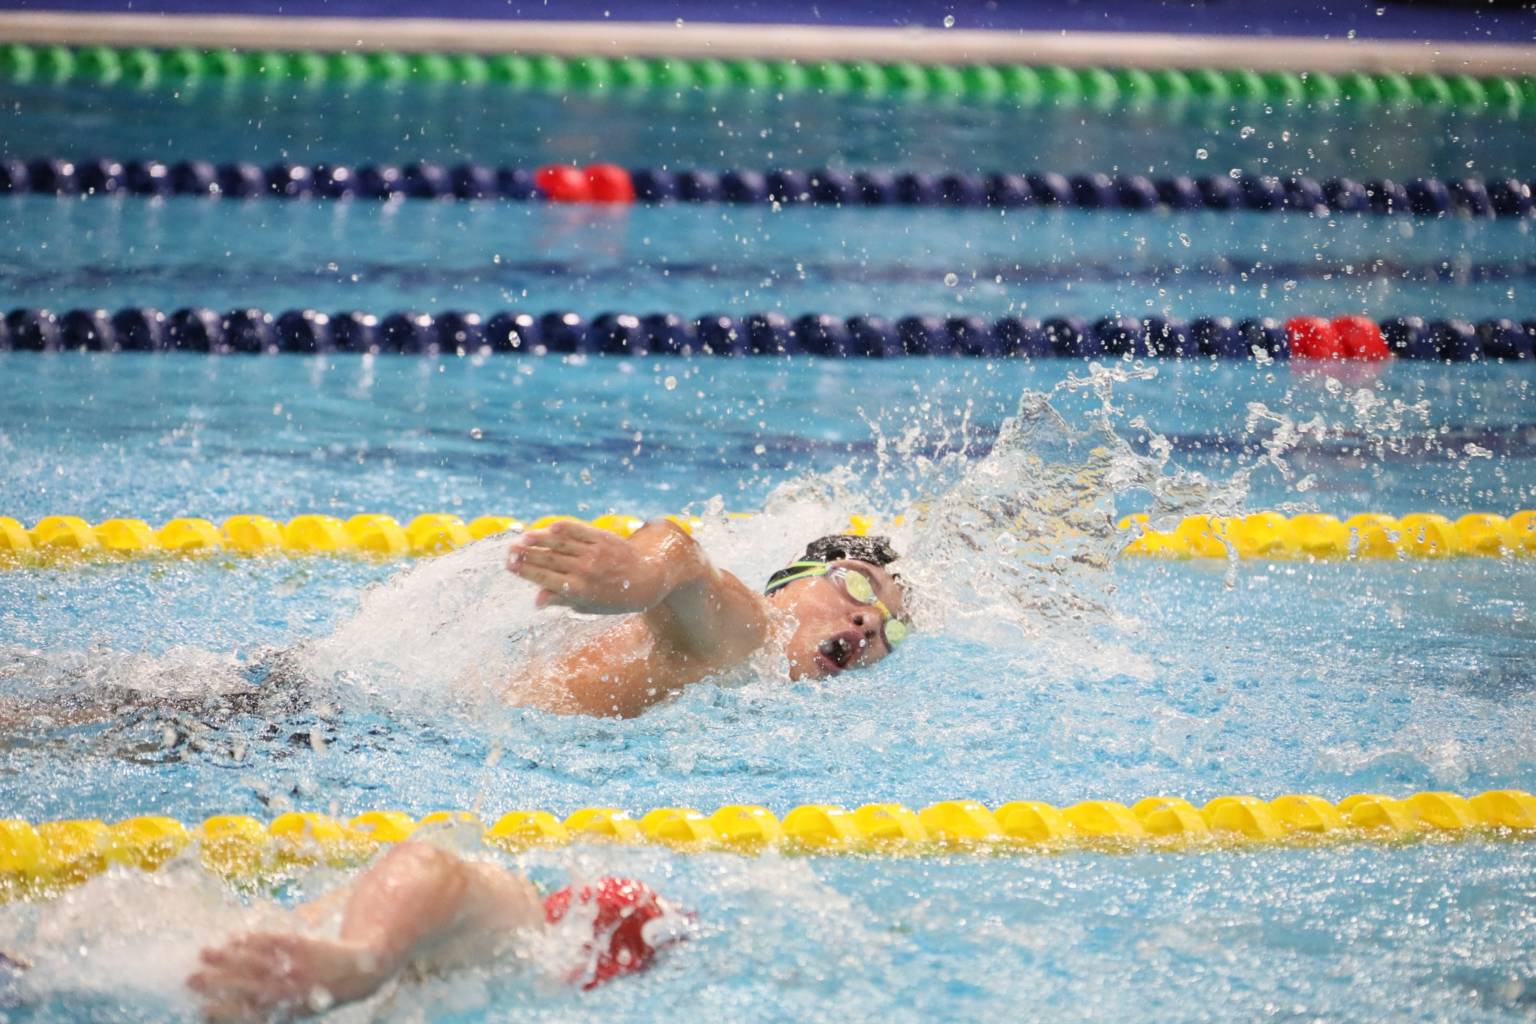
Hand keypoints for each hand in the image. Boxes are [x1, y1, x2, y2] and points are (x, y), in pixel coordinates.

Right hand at [187, 931, 387, 1021]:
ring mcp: (298, 968)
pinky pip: (275, 942)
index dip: (225, 1013)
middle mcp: (291, 992)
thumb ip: (267, 1009)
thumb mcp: (296, 1007)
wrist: (364, 970)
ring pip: (257, 962)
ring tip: (205, 953)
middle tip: (191, 978)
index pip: (250, 1014)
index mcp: (287, 1011)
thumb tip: (223, 1012)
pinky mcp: (305, 946)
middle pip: (248, 987)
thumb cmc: (320, 991)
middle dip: (218, 982)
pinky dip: (253, 940)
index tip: (201, 1009)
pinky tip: (235, 937)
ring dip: (229, 958)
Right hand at [506, 520, 675, 613]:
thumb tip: (536, 601)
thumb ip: (562, 600)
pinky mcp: (603, 538)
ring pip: (561, 544)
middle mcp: (585, 570)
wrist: (648, 580)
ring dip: (539, 540)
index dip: (525, 571)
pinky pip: (579, 530)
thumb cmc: (616, 598)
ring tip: (522, 538)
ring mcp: (594, 552)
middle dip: (526, 555)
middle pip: (548, 559)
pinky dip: (563, 528)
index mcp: (579, 590)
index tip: (509, 565)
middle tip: (508, 550)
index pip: (545, 577)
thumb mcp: (589, 606)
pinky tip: (548, 527)